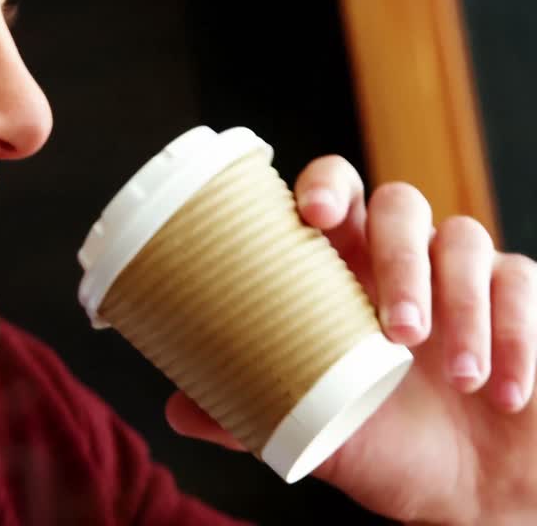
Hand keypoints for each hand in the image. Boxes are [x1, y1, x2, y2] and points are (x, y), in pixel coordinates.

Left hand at [165, 155, 536, 524]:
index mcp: (343, 271)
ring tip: (456, 379)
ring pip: (466, 241)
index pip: (334, 193)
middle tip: (399, 332)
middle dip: (400, 261)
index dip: (325, 186)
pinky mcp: (522, 300)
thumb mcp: (314, 430)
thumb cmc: (385, 444)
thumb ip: (250, 410)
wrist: (469, 494)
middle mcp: (402, 258)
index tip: (315, 215)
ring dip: (464, 309)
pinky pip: (523, 285)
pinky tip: (504, 390)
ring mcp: (466, 274)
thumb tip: (178, 409)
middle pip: (401, 204)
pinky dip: (516, 337)